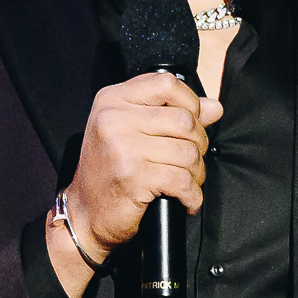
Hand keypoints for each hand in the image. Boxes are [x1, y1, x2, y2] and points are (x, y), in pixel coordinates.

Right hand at [64, 73, 224, 257]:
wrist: (84, 215)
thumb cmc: (108, 174)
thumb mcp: (131, 132)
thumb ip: (170, 114)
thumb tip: (213, 107)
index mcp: (112, 100)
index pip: (166, 83)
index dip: (191, 102)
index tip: (194, 123)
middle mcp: (114, 118)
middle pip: (184, 119)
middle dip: (198, 144)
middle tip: (191, 162)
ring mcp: (122, 147)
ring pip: (188, 152)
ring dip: (196, 173)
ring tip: (187, 183)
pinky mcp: (133, 177)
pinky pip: (182, 181)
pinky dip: (192, 195)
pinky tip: (186, 200)